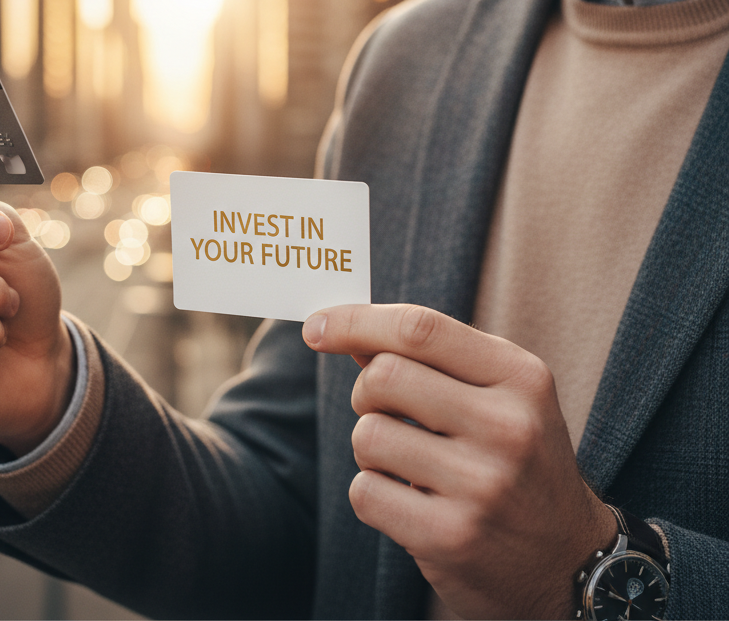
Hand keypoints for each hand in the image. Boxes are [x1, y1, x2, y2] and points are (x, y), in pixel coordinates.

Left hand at [302, 304, 616, 619]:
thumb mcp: (496, 395)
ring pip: (368, 435)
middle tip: (385, 411)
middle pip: (384, 376)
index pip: (420, 328)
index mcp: (521, 377)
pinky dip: (373, 493)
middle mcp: (508, 427)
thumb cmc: (517, 459)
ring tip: (408, 463)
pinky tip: (410, 502)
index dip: (356, 321)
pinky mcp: (452, 538)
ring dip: (370, 447)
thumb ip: (428, 359)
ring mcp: (483, 486)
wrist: (568, 563)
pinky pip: (366, 492)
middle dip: (366, 392)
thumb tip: (343, 328)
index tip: (316, 326)